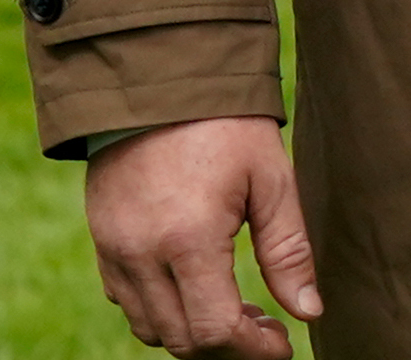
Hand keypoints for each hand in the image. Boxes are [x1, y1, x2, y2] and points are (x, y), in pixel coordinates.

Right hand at [83, 119, 317, 353]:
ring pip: (149, 328)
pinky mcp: (101, 241)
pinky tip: (196, 284)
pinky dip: (160, 310)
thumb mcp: (272, 178)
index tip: (282, 343)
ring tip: (236, 306)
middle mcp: (141, 255)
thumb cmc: (226, 123)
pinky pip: (125, 300)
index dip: (253, 349)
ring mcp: (114, 251)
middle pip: (181, 340)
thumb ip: (288, 251)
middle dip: (227, 347)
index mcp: (188, 240)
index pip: (215, 330)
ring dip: (193, 331)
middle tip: (266, 326)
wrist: (157, 77)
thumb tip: (309, 312)